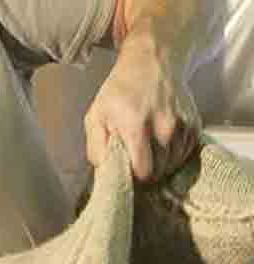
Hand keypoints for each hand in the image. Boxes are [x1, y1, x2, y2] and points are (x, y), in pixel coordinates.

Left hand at [84, 35, 200, 182]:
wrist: (153, 60)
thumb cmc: (120, 90)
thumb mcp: (95, 115)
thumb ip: (95, 147)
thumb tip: (103, 171)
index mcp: (136, 127)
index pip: (143, 171)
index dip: (134, 178)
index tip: (128, 173)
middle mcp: (164, 127)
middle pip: (159, 171)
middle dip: (147, 172)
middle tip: (136, 161)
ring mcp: (182, 125)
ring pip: (173, 164)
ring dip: (161, 164)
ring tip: (149, 151)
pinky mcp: (194, 123)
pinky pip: (185, 153)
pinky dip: (174, 154)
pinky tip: (162, 144)